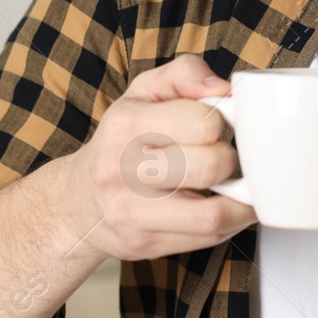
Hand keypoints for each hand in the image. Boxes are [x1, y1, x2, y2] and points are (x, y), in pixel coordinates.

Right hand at [66, 53, 255, 260]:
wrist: (77, 202)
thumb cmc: (119, 142)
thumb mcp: (143, 93)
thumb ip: (184, 74)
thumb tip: (222, 87)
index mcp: (126, 124)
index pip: (203, 122)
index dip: (221, 122)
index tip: (217, 127)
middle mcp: (122, 169)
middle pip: (212, 166)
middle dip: (230, 161)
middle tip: (224, 158)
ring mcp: (131, 212)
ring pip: (213, 214)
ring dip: (239, 201)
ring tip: (235, 187)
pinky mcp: (143, 244)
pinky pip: (206, 238)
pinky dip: (228, 223)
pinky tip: (223, 208)